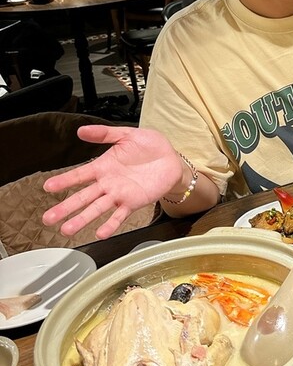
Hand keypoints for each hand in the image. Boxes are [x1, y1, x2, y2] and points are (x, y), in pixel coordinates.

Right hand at [42, 125, 186, 238]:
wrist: (172, 159)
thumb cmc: (150, 146)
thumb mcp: (127, 135)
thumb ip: (105, 134)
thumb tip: (81, 131)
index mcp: (103, 166)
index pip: (79, 175)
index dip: (64, 181)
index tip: (47, 187)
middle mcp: (107, 183)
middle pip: (82, 197)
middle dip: (65, 208)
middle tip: (48, 218)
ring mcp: (119, 195)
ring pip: (96, 209)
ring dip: (82, 220)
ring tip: (67, 230)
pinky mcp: (133, 203)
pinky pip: (119, 216)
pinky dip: (110, 225)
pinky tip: (100, 234)